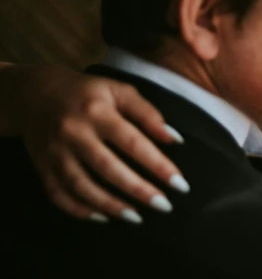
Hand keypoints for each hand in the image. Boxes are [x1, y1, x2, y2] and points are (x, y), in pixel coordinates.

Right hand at [15, 65, 189, 223]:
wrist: (35, 94)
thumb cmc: (88, 93)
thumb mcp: (120, 91)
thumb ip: (148, 113)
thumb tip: (175, 139)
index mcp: (98, 112)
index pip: (133, 142)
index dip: (158, 165)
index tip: (179, 184)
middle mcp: (74, 133)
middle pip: (108, 168)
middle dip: (138, 190)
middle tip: (164, 206)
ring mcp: (55, 152)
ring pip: (82, 186)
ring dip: (111, 205)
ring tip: (137, 217)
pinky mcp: (42, 167)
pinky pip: (58, 194)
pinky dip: (80, 210)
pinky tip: (102, 217)